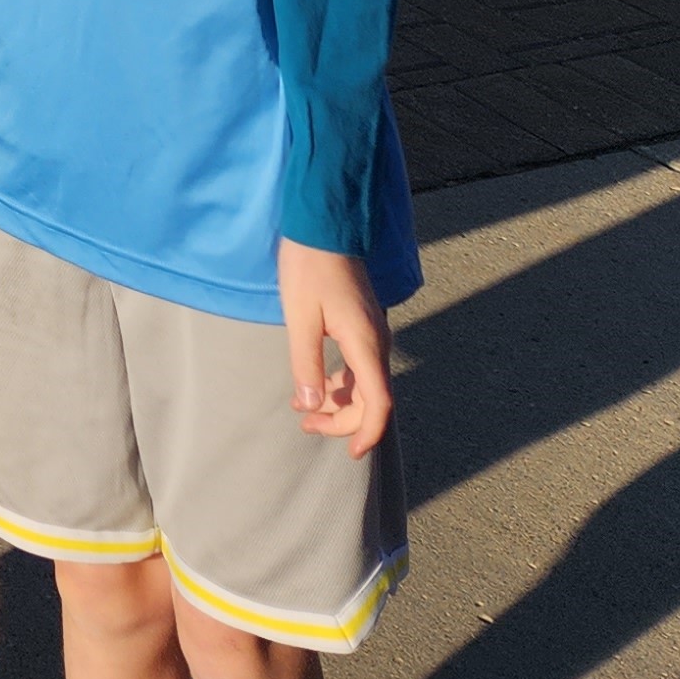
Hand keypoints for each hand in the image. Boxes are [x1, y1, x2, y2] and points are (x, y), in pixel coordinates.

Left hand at [278, 239, 392, 456]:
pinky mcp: (363, 324)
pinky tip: (315, 383)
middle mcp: (377, 342)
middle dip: (342, 419)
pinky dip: (340, 381)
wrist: (323, 225)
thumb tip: (312, 406)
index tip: (350, 453)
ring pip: (365, 383)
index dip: (367, 432)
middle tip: (305, 425)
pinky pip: (359, 365)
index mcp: (366, 343)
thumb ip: (306, 363)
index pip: (378, 403)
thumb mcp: (300, 317)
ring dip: (339, 401)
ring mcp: (372, 333)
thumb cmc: (308, 267)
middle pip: (371, 398)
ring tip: (303, 408)